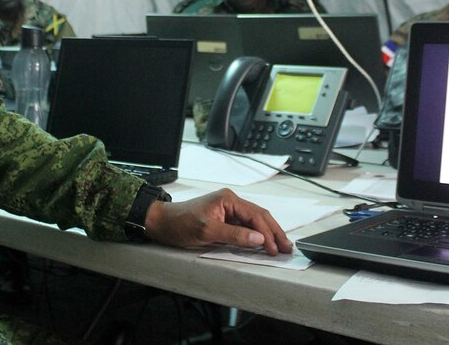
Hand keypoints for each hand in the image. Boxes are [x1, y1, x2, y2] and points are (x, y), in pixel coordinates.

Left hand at [143, 188, 292, 255]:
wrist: (161, 222)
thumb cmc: (179, 223)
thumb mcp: (207, 231)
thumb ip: (234, 235)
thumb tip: (258, 239)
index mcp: (228, 199)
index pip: (255, 216)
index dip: (268, 233)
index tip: (275, 248)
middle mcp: (230, 201)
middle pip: (259, 216)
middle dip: (274, 232)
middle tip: (287, 247)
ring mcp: (227, 210)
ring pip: (254, 221)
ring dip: (267, 234)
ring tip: (280, 246)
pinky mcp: (223, 218)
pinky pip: (245, 226)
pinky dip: (255, 235)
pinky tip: (263, 243)